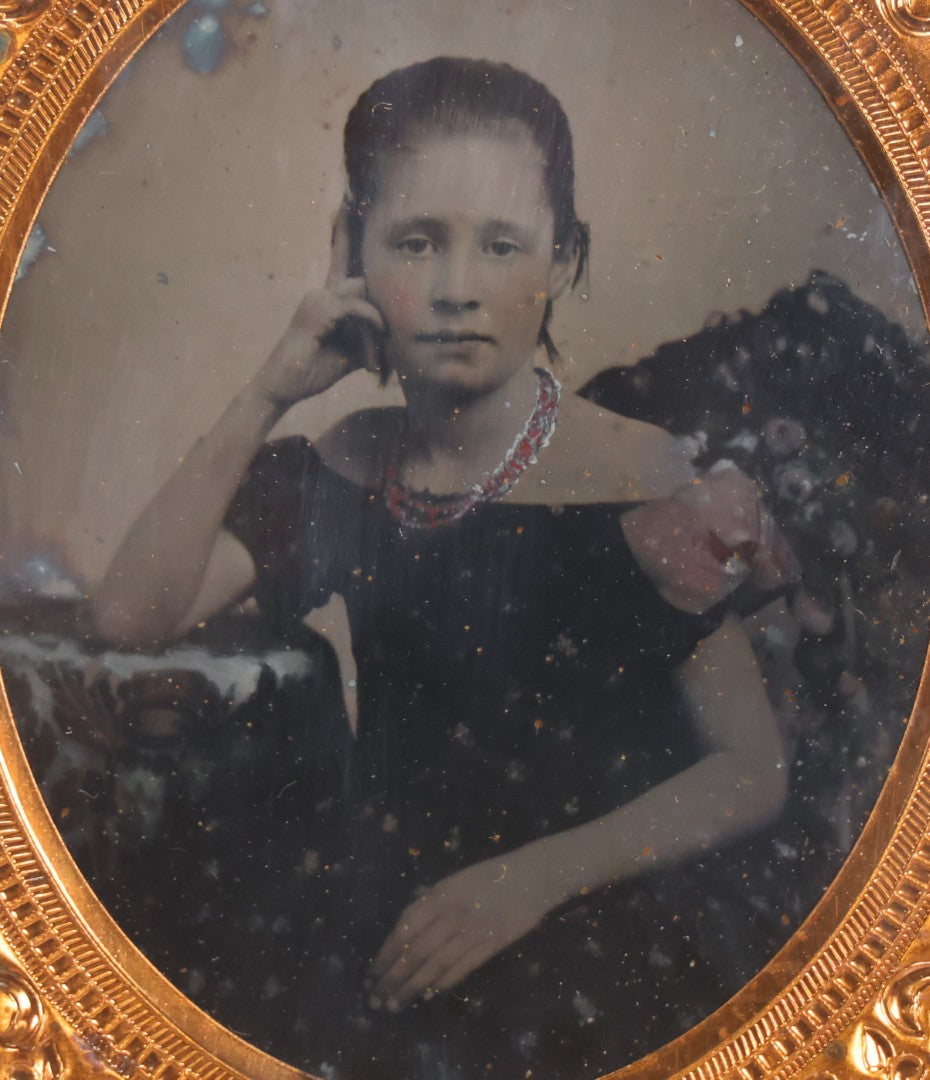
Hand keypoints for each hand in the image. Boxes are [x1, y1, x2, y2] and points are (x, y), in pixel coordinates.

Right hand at [252, 207, 384, 408]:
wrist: (284, 388)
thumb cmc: (313, 371)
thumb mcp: (351, 352)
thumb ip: (370, 336)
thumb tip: (395, 334)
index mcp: (327, 298)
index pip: (341, 256)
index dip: (344, 228)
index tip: (348, 196)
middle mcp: (321, 292)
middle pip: (367, 285)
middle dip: (380, 322)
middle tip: (374, 363)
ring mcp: (317, 298)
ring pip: (365, 298)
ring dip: (375, 333)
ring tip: (369, 366)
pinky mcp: (319, 310)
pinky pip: (358, 309)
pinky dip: (369, 331)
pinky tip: (368, 357)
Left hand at [369, 844, 562, 1010]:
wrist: (532, 876)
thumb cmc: (489, 876)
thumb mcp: (454, 882)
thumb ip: (430, 904)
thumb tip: (404, 933)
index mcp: (440, 895)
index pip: (404, 928)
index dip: (386, 953)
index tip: (372, 972)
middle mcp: (453, 914)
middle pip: (416, 952)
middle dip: (393, 978)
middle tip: (376, 998)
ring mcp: (473, 931)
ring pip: (435, 965)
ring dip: (412, 987)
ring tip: (396, 1004)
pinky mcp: (491, 945)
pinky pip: (462, 969)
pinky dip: (442, 984)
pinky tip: (428, 995)